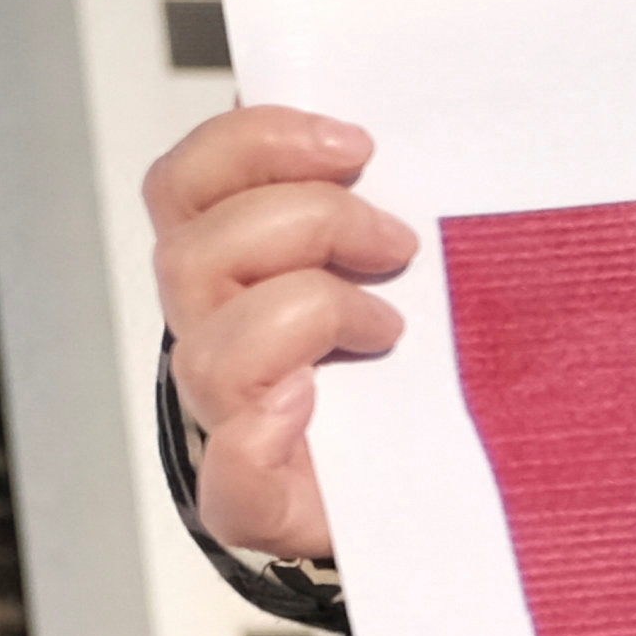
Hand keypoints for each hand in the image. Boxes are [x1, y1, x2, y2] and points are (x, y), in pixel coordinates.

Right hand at [145, 107, 410, 571]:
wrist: (446, 474)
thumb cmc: (432, 355)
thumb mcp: (417, 252)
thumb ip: (388, 186)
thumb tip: (383, 131)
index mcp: (236, 266)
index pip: (188, 182)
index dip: (256, 145)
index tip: (356, 144)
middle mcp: (218, 336)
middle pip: (189, 254)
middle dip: (308, 224)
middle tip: (396, 244)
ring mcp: (231, 420)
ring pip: (206, 355)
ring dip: (310, 318)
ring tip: (390, 331)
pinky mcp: (259, 504)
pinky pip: (228, 484)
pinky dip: (253, 445)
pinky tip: (303, 413)